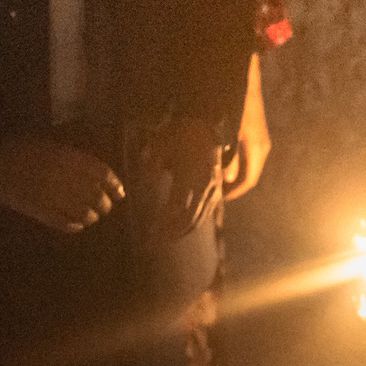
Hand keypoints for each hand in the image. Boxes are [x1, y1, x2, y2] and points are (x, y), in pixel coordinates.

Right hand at [0, 135, 123, 233]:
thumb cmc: (27, 149)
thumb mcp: (56, 145)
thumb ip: (78, 158)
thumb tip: (104, 176)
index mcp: (69, 157)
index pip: (102, 174)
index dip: (114, 185)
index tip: (120, 193)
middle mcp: (63, 176)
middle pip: (96, 196)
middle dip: (105, 205)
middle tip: (105, 207)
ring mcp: (51, 195)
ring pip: (83, 212)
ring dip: (91, 217)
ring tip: (92, 217)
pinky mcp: (38, 210)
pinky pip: (63, 223)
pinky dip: (74, 226)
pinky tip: (78, 225)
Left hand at [143, 115, 220, 234]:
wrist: (206, 124)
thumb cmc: (181, 132)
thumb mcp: (161, 142)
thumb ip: (152, 161)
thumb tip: (147, 177)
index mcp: (191, 175)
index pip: (176, 208)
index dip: (163, 224)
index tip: (149, 233)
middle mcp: (206, 186)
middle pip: (189, 219)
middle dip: (171, 234)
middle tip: (154, 242)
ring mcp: (214, 188)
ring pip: (200, 218)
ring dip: (182, 231)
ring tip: (165, 238)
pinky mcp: (217, 188)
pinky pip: (207, 212)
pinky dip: (193, 223)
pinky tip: (181, 226)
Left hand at [223, 56, 273, 199]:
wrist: (247, 80)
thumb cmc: (237, 107)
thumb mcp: (230, 134)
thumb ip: (230, 158)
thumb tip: (228, 180)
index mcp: (257, 150)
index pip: (249, 181)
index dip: (235, 193)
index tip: (219, 200)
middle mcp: (262, 148)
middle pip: (250, 174)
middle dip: (233, 185)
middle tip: (215, 191)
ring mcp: (260, 139)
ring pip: (247, 164)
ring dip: (233, 173)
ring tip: (216, 178)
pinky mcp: (255, 132)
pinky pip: (246, 155)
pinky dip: (234, 162)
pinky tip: (220, 159)